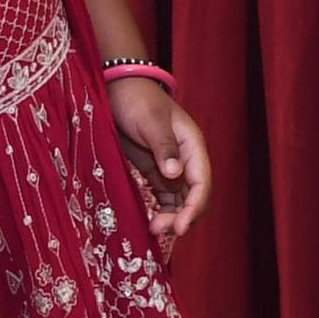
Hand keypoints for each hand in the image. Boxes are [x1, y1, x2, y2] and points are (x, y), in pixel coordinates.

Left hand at [103, 77, 211, 247]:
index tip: (180, 227)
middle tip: (158, 229)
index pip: (202, 183)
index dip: (194, 208)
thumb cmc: (136, 99)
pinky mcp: (155, 172)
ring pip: (180, 201)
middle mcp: (186, 159)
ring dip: (171, 218)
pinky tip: (150, 221)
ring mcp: (170, 167)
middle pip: (193, 197)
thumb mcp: (149, 120)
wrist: (117, 87)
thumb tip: (175, 173)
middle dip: (181, 217)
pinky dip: (161, 212)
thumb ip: (163, 146)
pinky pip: (164, 198)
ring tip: (152, 229)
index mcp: (192, 145)